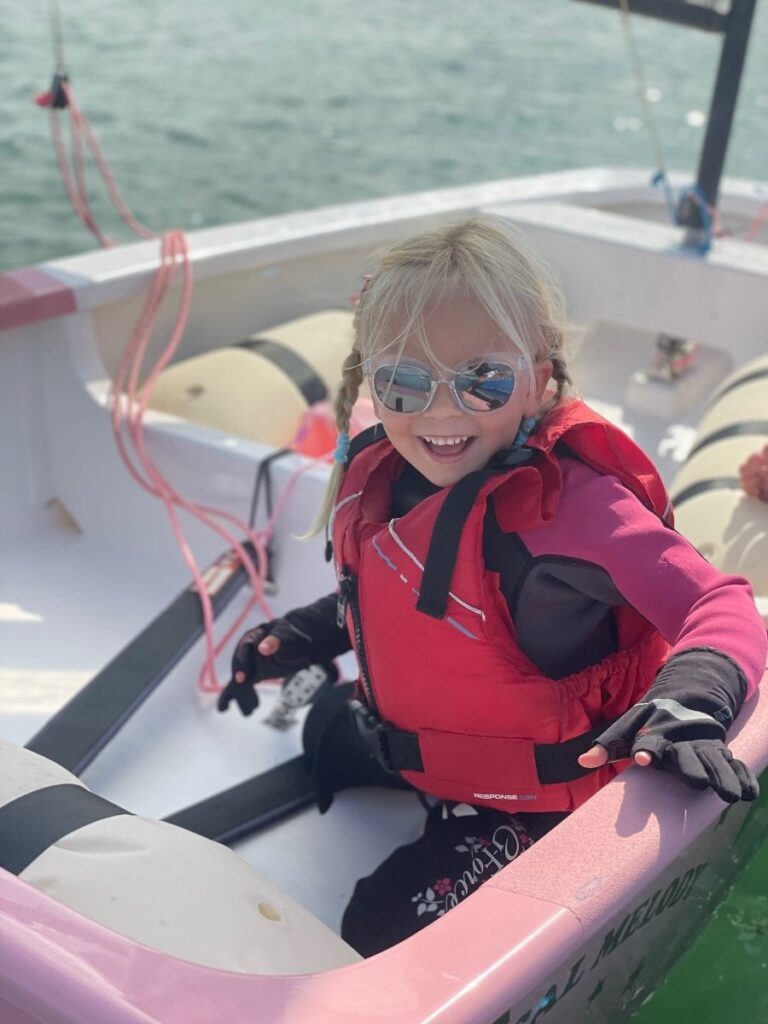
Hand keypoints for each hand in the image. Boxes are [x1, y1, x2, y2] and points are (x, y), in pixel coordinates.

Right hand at [217, 619, 313, 715]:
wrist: (294, 642)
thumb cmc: (289, 635)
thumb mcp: (286, 635)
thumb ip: (275, 640)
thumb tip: (263, 648)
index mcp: (252, 637)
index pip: (244, 650)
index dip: (242, 665)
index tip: (241, 679)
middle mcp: (245, 650)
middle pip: (238, 667)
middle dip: (241, 684)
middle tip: (249, 699)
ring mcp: (247, 663)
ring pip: (238, 680)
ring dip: (241, 695)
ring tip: (248, 712)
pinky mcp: (251, 674)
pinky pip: (240, 685)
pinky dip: (230, 696)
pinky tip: (223, 708)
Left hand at [577, 699, 758, 803]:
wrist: (686, 698)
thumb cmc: (650, 720)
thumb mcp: (627, 727)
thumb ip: (607, 746)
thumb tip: (582, 762)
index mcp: (656, 734)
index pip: (650, 742)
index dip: (646, 750)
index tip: (642, 758)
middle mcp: (682, 742)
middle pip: (688, 756)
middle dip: (692, 767)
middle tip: (697, 780)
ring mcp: (704, 747)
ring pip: (715, 762)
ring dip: (723, 777)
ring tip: (731, 795)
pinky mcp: (721, 752)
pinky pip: (734, 765)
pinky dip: (743, 776)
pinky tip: (749, 793)